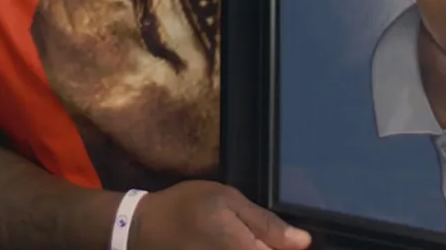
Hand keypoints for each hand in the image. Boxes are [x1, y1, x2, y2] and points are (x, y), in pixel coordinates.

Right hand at [128, 181, 311, 249]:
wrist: (141, 229)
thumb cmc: (187, 207)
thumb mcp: (227, 200)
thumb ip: (265, 223)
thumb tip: (304, 242)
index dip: (291, 248)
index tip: (295, 242)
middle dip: (274, 247)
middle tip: (271, 237)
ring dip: (259, 248)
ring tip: (251, 237)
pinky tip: (239, 243)